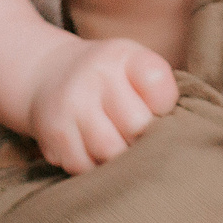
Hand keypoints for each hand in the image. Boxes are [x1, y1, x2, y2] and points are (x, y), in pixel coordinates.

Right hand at [26, 39, 179, 174]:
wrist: (49, 73)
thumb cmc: (109, 78)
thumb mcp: (134, 66)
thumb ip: (159, 92)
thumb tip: (173, 141)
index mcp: (122, 56)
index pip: (158, 85)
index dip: (164, 106)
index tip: (156, 108)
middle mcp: (95, 75)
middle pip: (137, 126)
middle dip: (143, 138)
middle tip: (138, 136)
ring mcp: (71, 104)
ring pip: (111, 152)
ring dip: (120, 158)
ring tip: (118, 145)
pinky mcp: (55, 133)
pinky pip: (84, 166)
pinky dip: (94, 166)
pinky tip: (93, 150)